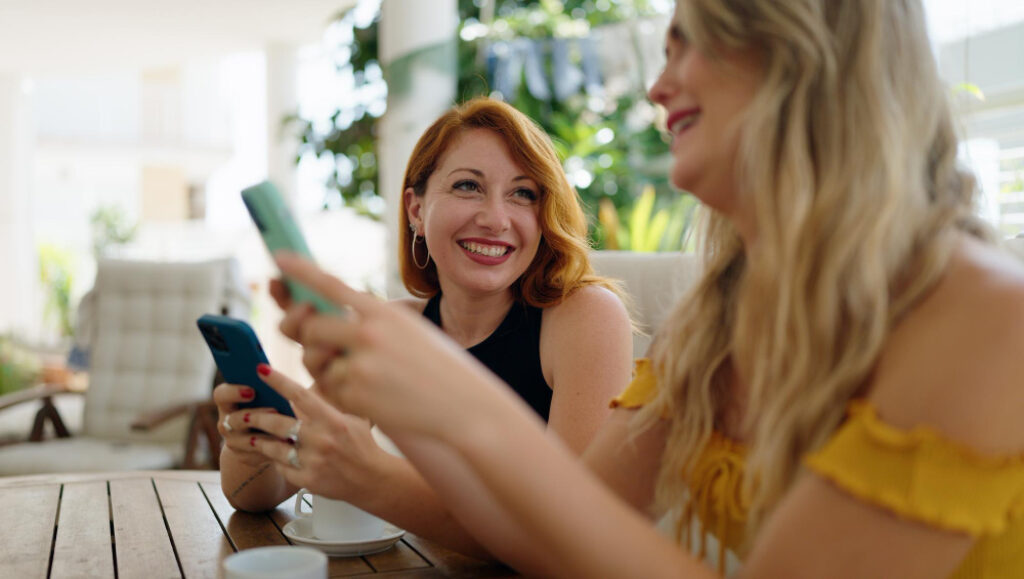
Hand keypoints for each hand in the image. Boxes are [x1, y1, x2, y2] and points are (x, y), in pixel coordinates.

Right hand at [213, 382, 282, 467]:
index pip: (221, 394)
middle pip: (230, 420)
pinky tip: (286, 446)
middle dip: (253, 415)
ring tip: (285, 430)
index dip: (233, 391)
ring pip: (243, 440)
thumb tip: (290, 363)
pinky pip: (254, 455)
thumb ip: (278, 380)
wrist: (273, 438)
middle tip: (274, 409)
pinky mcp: (243, 456)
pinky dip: (270, 450)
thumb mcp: (276, 392)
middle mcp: (227, 421)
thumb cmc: (278, 407)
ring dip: (264, 434)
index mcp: (230, 401)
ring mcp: (233, 441)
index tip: (252, 390)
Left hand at [243, 365, 390, 500]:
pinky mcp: (308, 481)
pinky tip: (275, 457)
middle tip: (242, 414)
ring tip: (251, 436)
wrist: (373, 479)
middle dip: (256, 417)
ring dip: (260, 441)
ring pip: (274, 448)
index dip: (279, 381)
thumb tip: (307, 386)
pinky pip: (282, 468)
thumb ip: (329, 404)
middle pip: (278, 423)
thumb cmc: (363, 444)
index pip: (301, 395)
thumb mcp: (352, 418)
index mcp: (333, 420)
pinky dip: (277, 461)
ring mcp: (313, 462)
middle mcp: (322, 440)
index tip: (260, 370)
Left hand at [275, 252, 518, 440]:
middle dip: (309, 337)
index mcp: (382, 311)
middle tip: (323, 345)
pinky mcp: (355, 396)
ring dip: (323, 365)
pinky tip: (368, 395)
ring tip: (354, 372)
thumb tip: (329, 317)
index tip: (279, 258)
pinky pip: (328, 389)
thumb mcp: (411, 330)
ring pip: (314, 360)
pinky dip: (339, 392)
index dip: (300, 270)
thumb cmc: (440, 367)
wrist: (464, 405)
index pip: (330, 284)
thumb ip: (374, 322)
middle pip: (309, 327)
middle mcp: (367, 333)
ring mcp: (359, 365)